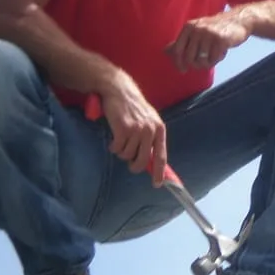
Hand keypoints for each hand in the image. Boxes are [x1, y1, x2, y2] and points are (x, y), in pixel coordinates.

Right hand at [98, 71, 167, 185]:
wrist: (120, 90)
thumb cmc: (133, 108)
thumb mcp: (148, 121)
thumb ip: (151, 139)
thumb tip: (151, 161)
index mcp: (159, 129)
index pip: (161, 156)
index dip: (160, 172)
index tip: (157, 184)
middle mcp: (150, 130)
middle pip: (143, 160)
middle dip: (135, 166)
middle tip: (130, 164)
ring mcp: (137, 130)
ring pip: (127, 155)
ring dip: (122, 152)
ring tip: (121, 141)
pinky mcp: (123, 129)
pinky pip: (117, 149)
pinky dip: (114, 147)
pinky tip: (114, 139)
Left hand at [167, 9, 251, 72]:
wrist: (239, 21)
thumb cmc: (216, 28)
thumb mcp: (197, 32)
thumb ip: (182, 42)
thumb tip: (164, 51)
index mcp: (189, 27)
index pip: (177, 49)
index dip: (178, 62)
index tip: (182, 70)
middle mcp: (197, 29)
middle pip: (189, 58)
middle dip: (196, 65)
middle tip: (204, 63)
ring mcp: (209, 34)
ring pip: (201, 60)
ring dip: (208, 63)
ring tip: (213, 56)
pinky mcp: (220, 40)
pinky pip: (213, 59)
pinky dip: (216, 60)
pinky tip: (220, 53)